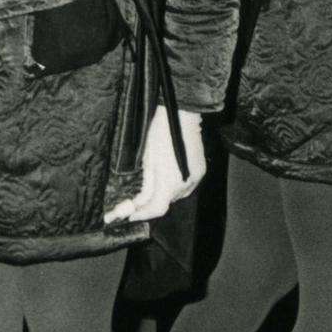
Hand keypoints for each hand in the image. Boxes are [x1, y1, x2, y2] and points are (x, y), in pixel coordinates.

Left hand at [103, 109, 205, 226]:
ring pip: (176, 196)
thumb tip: (138, 202)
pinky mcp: (201, 172)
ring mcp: (196, 179)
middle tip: (135, 202)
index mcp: (170, 182)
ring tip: (152, 186)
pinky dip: (174, 187)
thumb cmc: (160, 134)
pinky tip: (167, 178)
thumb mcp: (148, 162)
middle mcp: (186, 184)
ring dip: (163, 195)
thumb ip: (145, 185)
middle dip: (150, 204)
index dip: (142, 214)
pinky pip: (186, 186)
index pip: (157, 209)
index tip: (130, 215)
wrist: (180, 116)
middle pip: (166, 203)